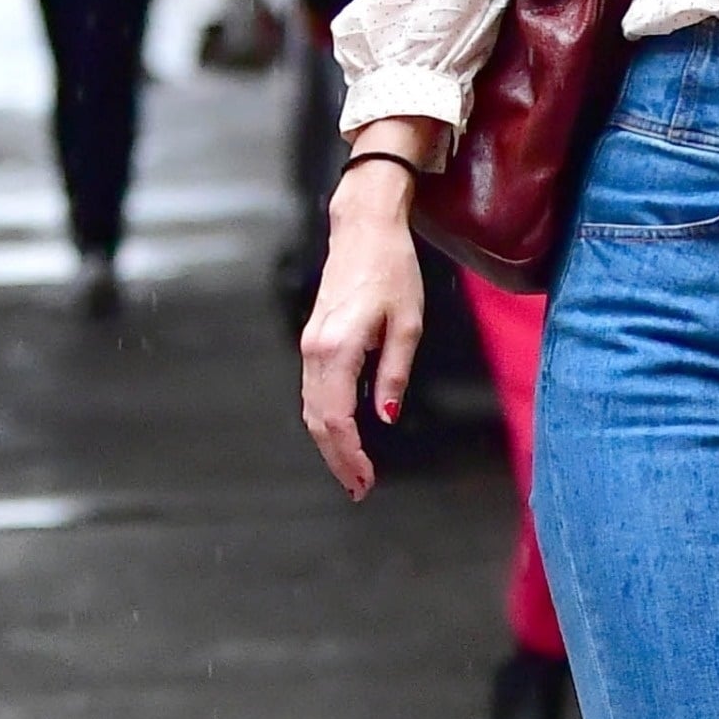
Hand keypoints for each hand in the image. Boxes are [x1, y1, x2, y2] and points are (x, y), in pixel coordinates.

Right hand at [299, 130, 435, 497]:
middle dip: (337, 459)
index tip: (366, 480)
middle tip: (359, 488)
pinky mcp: (314, 341)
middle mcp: (315, 350)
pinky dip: (325, 420)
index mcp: (337, 348)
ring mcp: (310, 345)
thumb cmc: (392, 269)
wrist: (364, 230)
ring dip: (329, 444)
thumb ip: (394, 371)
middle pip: (317, 420)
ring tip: (353, 471)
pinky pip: (313, 391)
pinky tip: (344, 436)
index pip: (336, 418)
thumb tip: (386, 415)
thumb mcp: (408, 323)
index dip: (349, 455)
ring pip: (311, 408)